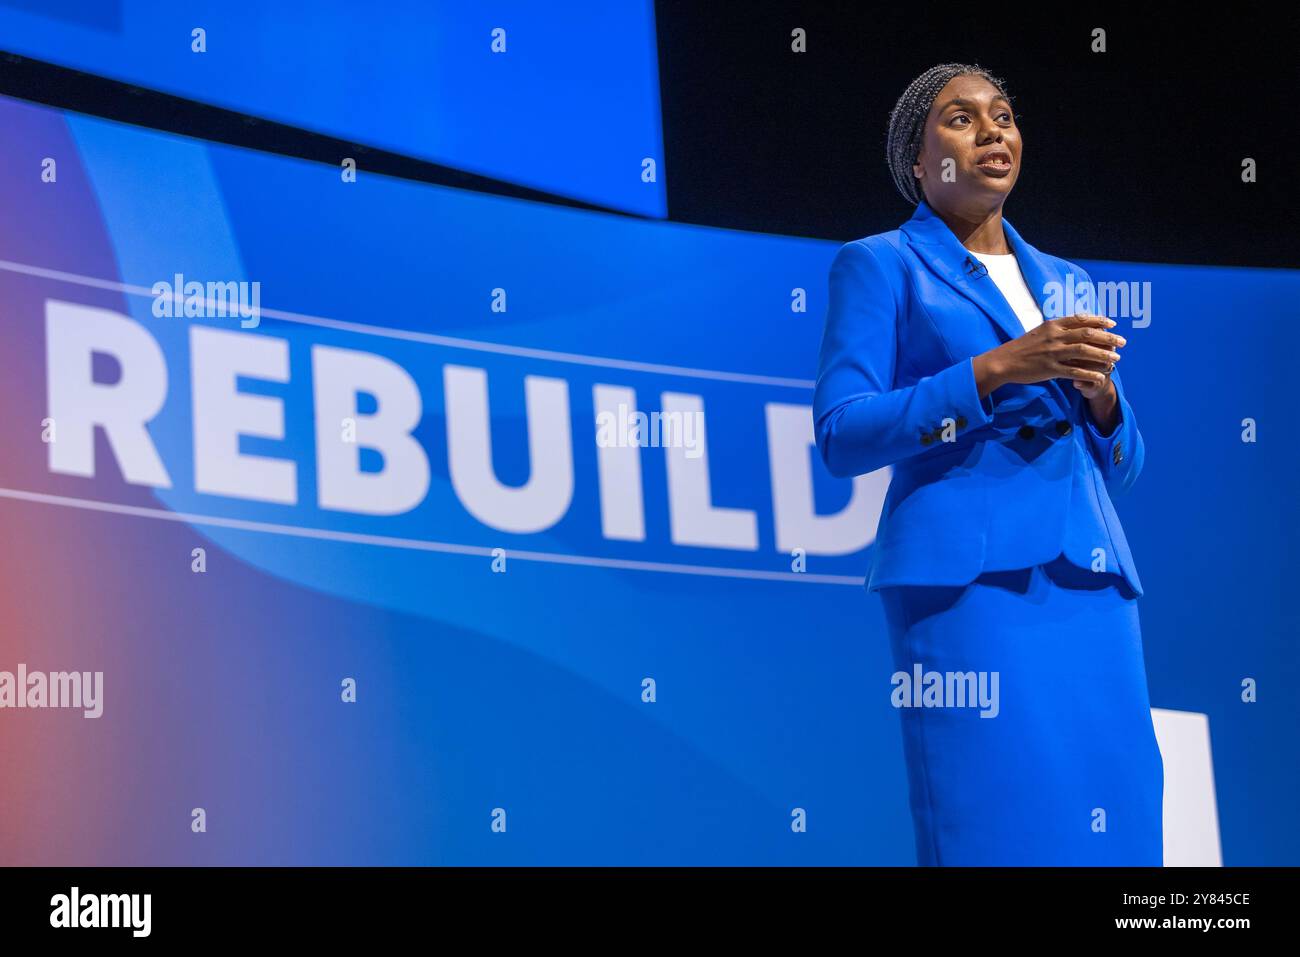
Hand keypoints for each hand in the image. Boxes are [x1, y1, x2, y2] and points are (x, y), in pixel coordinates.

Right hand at [973, 313, 1124, 396]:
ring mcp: (1053, 353)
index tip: (1113, 324)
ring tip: (1116, 358)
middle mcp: (1055, 337)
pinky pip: (1074, 371)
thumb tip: (1077, 325)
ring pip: (1084, 352)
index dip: (1100, 321)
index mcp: (1053, 325)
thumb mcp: (1040, 331)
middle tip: (1122, 342)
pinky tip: (1100, 376)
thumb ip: (1058, 328)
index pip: (1081, 319)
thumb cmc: (1022, 347)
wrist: (1003, 361)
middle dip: (1108, 338)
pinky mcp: (1050, 369)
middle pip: (1088, 334)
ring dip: (1103, 355)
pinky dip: (1089, 374)